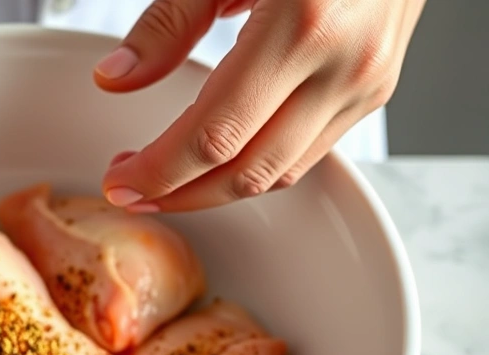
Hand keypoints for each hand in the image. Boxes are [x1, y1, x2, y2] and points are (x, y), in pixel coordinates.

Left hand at [96, 0, 424, 211]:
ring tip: (163, 180)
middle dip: (180, 194)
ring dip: (215, 190)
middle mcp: (344, 64)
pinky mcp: (375, 90)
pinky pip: (306, 152)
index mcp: (303, 25)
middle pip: (247, 171)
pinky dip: (255, 167)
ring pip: (280, 172)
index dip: (160, 171)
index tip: (120, 183)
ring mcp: (368, 82)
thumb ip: (167, 24)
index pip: (216, 135)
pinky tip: (215, 160)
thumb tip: (115, 76)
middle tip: (130, 192)